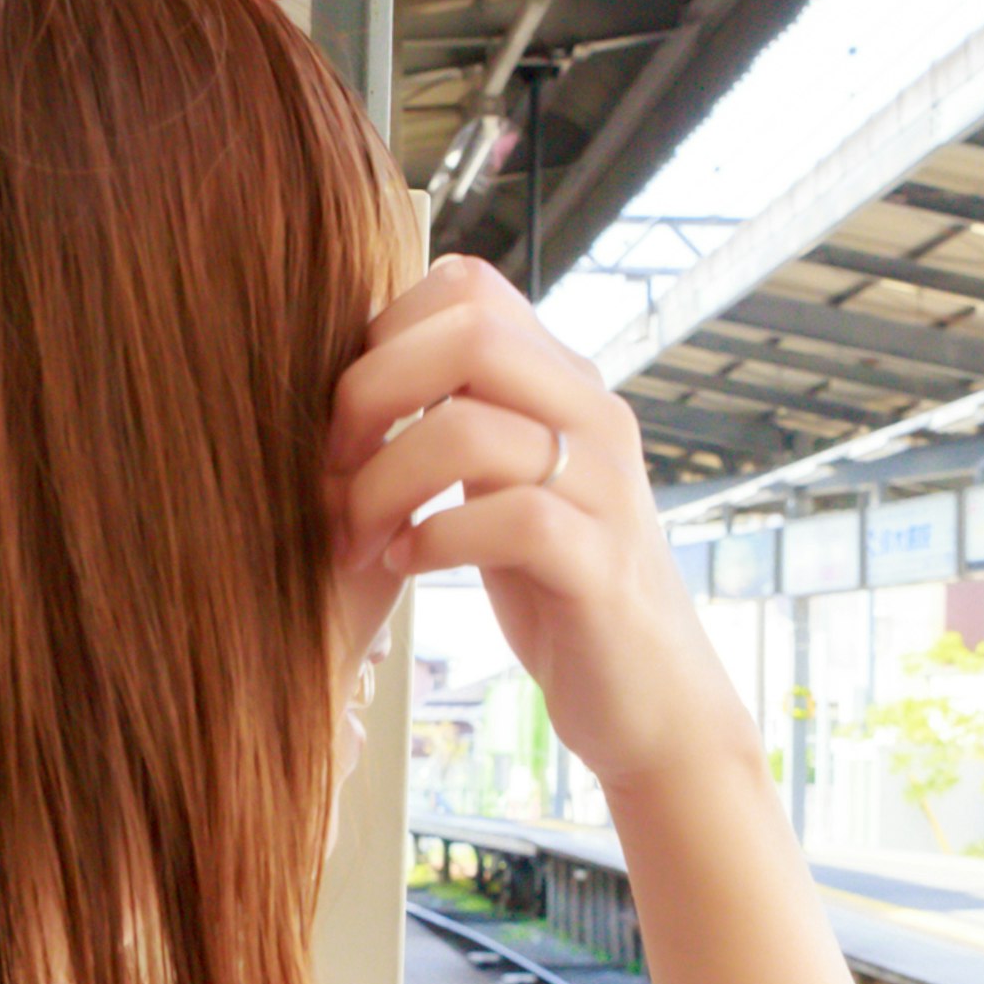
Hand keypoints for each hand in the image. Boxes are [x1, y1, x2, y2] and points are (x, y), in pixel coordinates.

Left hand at [328, 259, 751, 791]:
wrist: (650, 700)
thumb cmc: (558, 590)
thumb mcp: (504, 484)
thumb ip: (461, 419)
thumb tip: (355, 375)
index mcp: (565, 382)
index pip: (468, 284)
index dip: (384, 330)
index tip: (348, 410)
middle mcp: (594, 416)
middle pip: (469, 333)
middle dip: (370, 392)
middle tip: (332, 466)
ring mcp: (605, 488)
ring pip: (472, 428)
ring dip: (382, 483)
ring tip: (356, 536)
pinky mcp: (600, 566)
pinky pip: (507, 518)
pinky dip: (432, 539)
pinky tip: (404, 565)